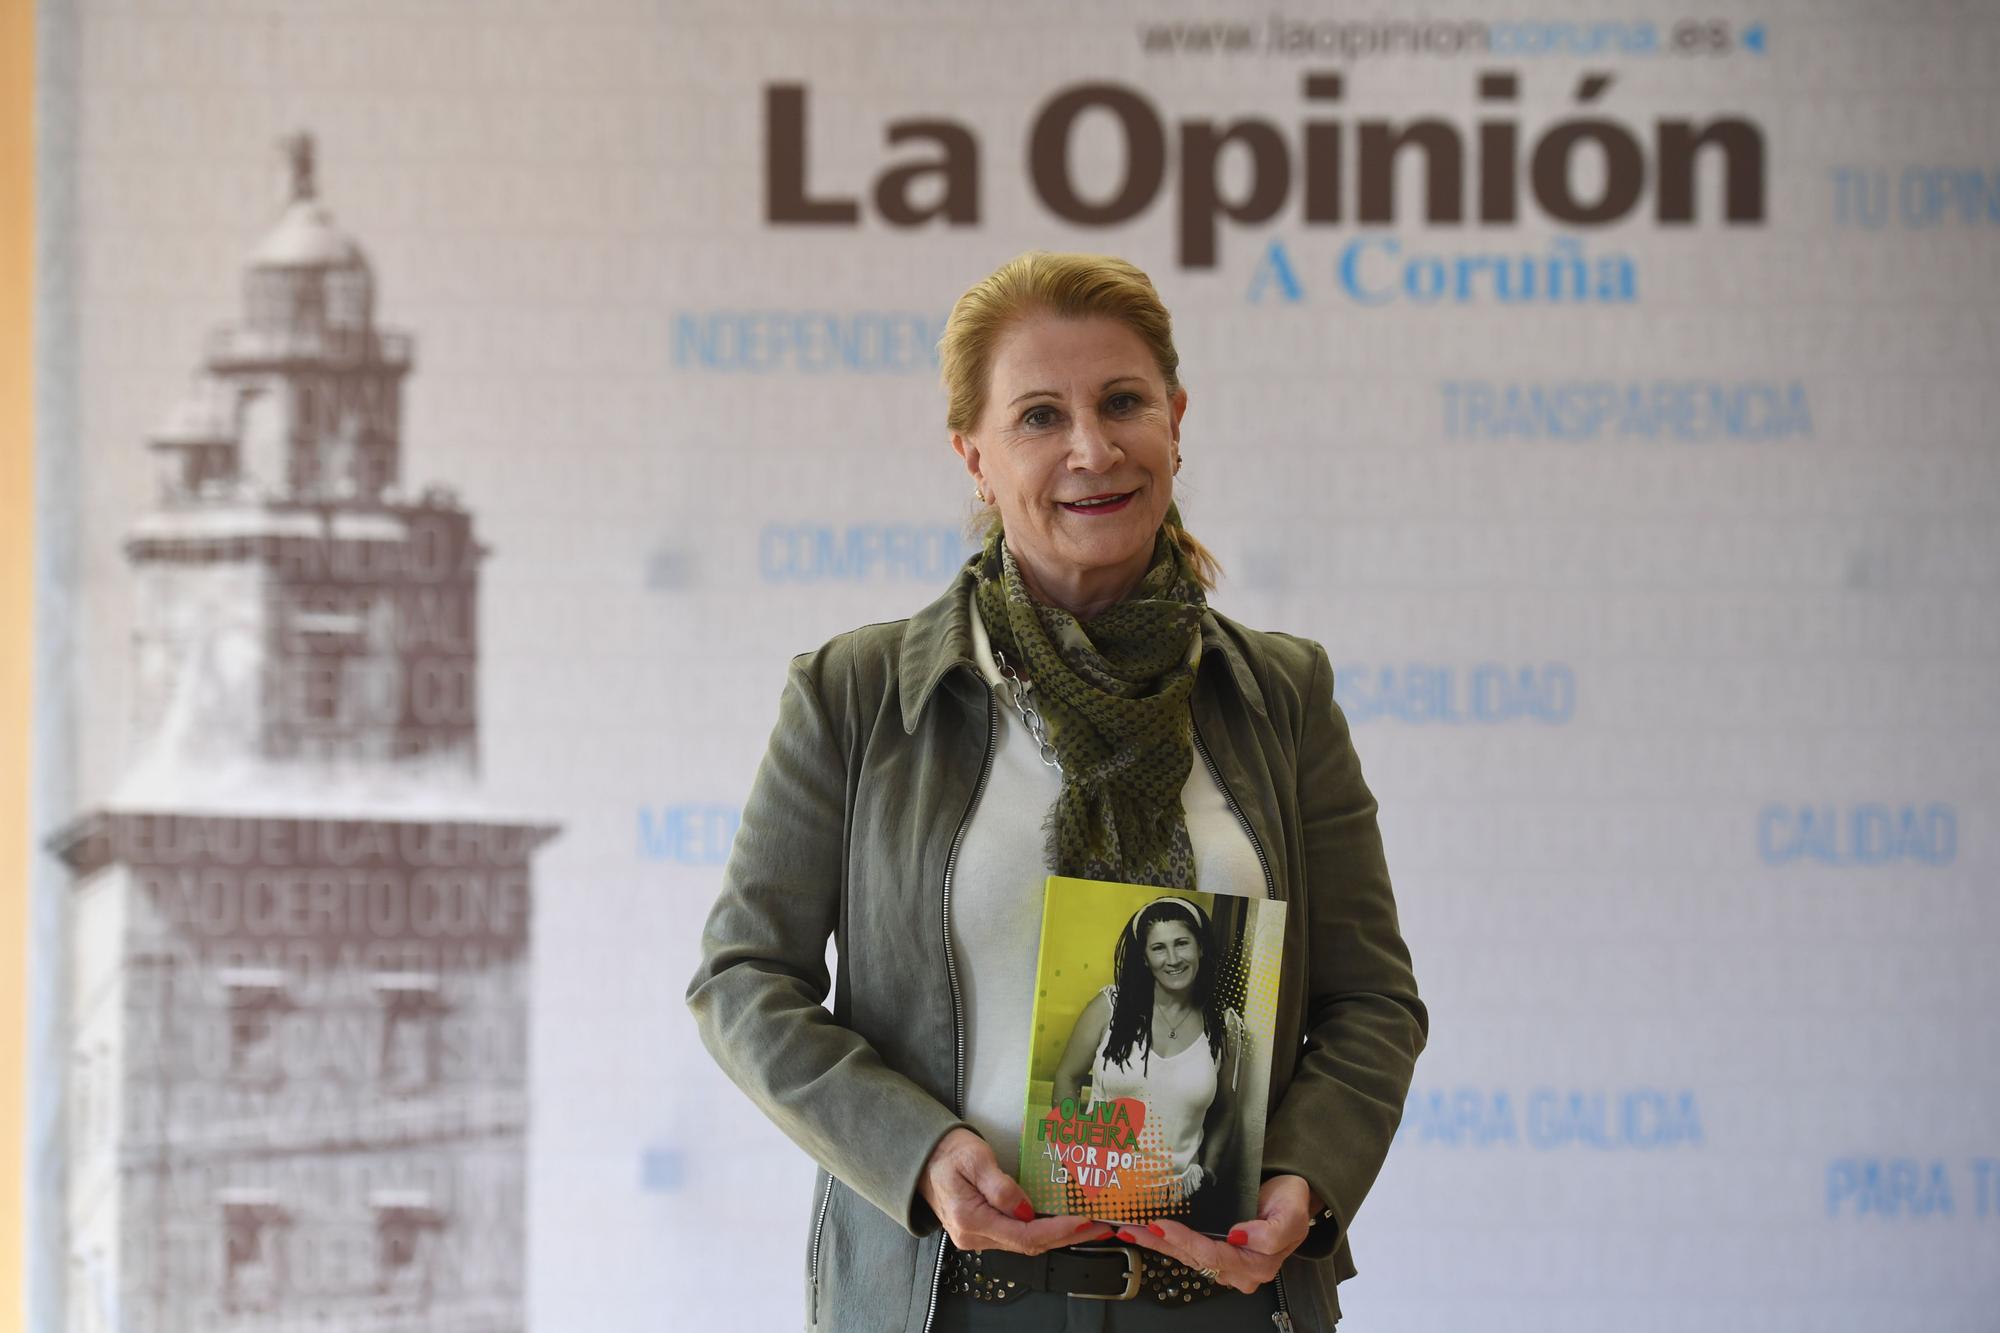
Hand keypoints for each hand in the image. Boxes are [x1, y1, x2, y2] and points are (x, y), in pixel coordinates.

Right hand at [917, 1128, 1111, 1254]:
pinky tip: (1062, 1224)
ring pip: (1026, 1243)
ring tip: (1089, 1226)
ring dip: (1059, 1236)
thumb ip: (1000, 1185)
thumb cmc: (947, 1153)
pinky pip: (1018, 1236)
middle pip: (1030, 1245)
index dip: (1057, 1230)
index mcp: (971, 1220)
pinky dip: (1043, 1231)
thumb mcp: (974, 1158)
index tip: (1084, 1221)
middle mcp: (975, 1236)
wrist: (923, 1157)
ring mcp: (978, 1237)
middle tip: (1100, 1227)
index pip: (1024, 1235)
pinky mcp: (983, 1230)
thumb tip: (1025, 1208)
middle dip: (1067, 1237)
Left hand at [1111, 1173, 1314, 1294]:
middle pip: (1191, 1258)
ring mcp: (1222, 1262)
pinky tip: (1144, 1231)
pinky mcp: (1213, 1251)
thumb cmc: (1290, 1205)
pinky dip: (1162, 1239)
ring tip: (1129, 1229)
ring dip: (1155, 1242)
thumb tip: (1239, 1238)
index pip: (1212, 1255)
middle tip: (1133, 1227)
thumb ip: (1270, 1233)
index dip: (1186, 1240)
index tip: (1164, 1224)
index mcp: (1255, 1265)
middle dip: (1160, 1242)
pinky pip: (1184, 1249)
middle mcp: (1235, 1269)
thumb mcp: (1290, 1216)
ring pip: (1183, 1255)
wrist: (1291, 1198)